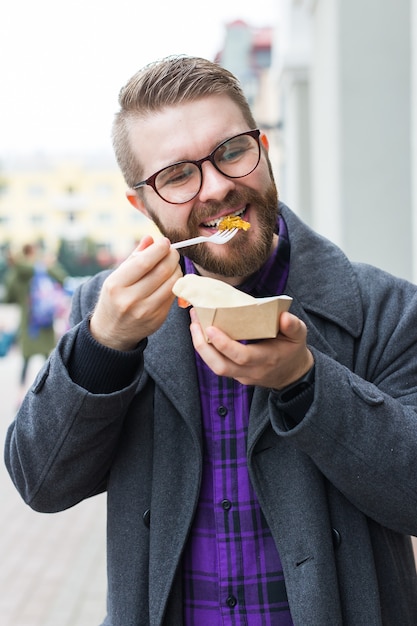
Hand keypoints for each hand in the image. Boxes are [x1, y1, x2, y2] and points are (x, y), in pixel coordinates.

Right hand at [90, 236, 181, 349]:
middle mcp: (130, 299)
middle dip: (172, 256)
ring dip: (177, 269)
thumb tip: (151, 239)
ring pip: (173, 283)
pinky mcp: (158, 319)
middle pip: (162, 271)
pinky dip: (176, 283)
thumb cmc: (114, 298)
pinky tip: (171, 279)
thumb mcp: (117, 277)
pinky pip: (173, 295)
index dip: (159, 249)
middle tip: (172, 251)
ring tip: (172, 264)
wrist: (111, 331)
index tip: (164, 242)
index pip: (144, 262)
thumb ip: (134, 257)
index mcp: (116, 285)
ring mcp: (146, 311)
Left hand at [189, 309, 313, 388]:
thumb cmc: (293, 350)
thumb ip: (293, 326)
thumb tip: (284, 317)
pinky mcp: (235, 375)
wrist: (292, 374)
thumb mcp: (299, 335)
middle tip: (194, 322)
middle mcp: (251, 371)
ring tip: (194, 323)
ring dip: (201, 346)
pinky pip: (217, 364)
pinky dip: (207, 349)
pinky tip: (201, 331)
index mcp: (267, 359)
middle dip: (202, 345)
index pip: (241, 356)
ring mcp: (242, 376)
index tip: (210, 327)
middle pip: (220, 366)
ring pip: (215, 366)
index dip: (224, 344)